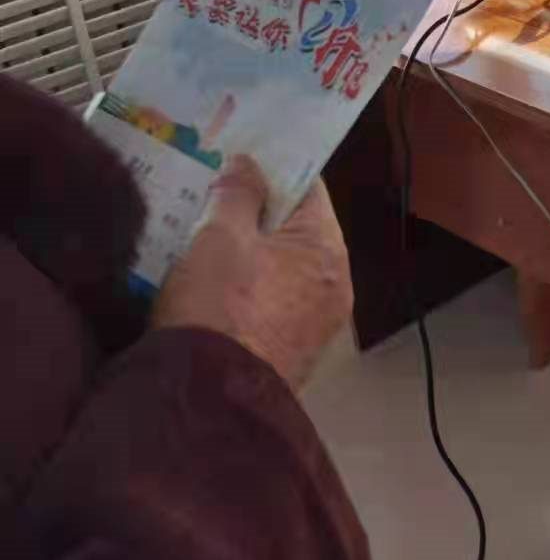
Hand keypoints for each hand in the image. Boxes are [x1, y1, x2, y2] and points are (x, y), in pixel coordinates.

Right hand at [151, 156, 352, 388]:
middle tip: (213, 195)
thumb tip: (250, 164)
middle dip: (257, 213)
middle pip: (297, 230)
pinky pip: (273, 305)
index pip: (309, 189)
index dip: (274, 168)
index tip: (240, 156)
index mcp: (328, 249)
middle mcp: (335, 285)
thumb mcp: (220, 238)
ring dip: (250, 254)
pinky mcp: (291, 355)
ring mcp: (317, 325)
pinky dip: (248, 291)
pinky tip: (211, 287)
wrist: (207, 404)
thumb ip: (238, 193)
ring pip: (283, 270)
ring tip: (204, 238)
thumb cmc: (218, 307)